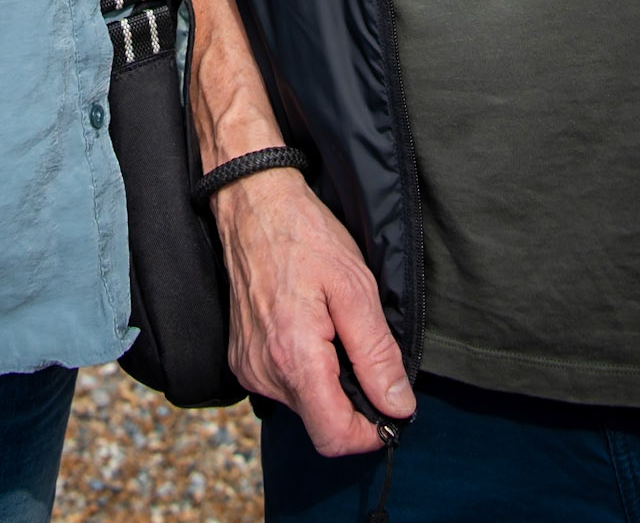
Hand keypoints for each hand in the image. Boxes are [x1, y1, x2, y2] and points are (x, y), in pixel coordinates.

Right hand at [213, 168, 415, 456]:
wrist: (254, 203)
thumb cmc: (305, 236)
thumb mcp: (356, 288)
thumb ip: (377, 355)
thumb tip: (398, 407)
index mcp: (294, 358)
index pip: (334, 437)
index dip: (369, 433)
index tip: (388, 406)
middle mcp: (264, 372)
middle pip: (320, 423)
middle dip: (351, 400)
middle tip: (361, 347)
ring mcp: (248, 367)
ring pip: (303, 405)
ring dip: (327, 382)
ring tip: (331, 328)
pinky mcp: (241, 358)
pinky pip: (282, 385)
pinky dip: (304, 369)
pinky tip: (310, 328)